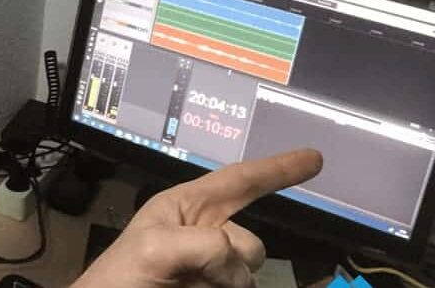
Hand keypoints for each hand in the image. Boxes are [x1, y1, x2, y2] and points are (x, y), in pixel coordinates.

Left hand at [71, 149, 322, 287]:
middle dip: (232, 262)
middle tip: (190, 277)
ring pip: (250, 276)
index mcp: (186, 209)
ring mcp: (212, 272)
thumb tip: (237, 261)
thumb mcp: (155, 247)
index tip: (315, 158)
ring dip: (227, 284)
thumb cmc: (119, 279)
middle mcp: (204, 237)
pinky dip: (233, 287)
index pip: (238, 181)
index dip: (277, 169)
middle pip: (251, 243)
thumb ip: (204, 242)